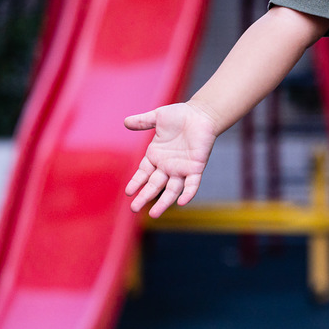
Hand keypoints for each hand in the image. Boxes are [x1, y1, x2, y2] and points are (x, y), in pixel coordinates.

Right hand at [123, 101, 219, 216]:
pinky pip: (192, 184)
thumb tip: (125, 122)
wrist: (202, 113)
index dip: (136, 182)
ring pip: (172, 189)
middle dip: (144, 196)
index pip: (143, 173)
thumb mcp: (158, 117)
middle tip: (134, 208)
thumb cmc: (181, 115)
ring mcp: (181, 168)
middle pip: (154, 185)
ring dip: (164, 202)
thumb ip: (143, 121)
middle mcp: (167, 165)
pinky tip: (182, 202)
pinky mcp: (196, 167)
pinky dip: (188, 193)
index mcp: (156, 156)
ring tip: (154, 214)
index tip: (129, 192)